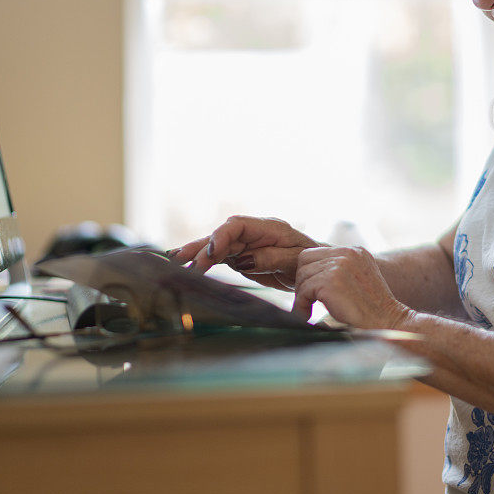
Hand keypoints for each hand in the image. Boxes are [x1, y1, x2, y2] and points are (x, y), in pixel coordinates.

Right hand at [168, 215, 320, 289]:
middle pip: (222, 234)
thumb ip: (270, 258)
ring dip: (197, 252)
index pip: (237, 225)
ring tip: (174, 260)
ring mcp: (247, 243)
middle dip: (202, 246)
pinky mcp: (242, 256)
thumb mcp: (295, 261)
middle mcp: (254, 232)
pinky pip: (220, 256)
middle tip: (181, 259)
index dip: (221, 237)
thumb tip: (243, 259)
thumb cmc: (311, 261)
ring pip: (217, 245)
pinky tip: (187, 264)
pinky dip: (204, 260)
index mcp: (269, 227)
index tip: (211, 254)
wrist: (318, 267)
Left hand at [292, 246, 410, 329]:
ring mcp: (339, 266)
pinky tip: (309, 315)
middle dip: (302, 281)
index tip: (311, 290)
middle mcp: (346, 253)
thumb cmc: (372, 308)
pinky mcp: (331, 282)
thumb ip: (341, 268)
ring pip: (303, 275)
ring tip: (308, 310)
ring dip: (302, 295)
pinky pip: (304, 290)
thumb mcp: (360, 276)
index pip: (315, 252)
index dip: (309, 271)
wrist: (387, 322)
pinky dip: (302, 305)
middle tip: (308, 300)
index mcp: (354, 250)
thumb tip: (314, 270)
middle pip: (305, 260)